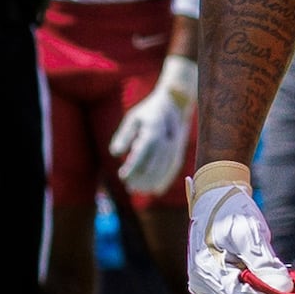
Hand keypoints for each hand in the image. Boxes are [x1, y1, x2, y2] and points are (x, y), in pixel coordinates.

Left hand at [108, 57, 196, 196]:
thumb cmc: (149, 111)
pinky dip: (165, 180)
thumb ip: (124, 136)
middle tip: (128, 187)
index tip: (122, 177)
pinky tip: (156, 190)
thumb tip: (114, 153)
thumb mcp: (133, 118)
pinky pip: (173, 169)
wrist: (176, 103)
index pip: (141, 155)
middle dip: (140, 179)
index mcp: (152, 132)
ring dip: (151, 182)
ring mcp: (174, 147)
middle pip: (153, 166)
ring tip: (138, 190)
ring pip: (163, 170)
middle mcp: (165, 141)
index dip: (132, 168)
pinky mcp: (179, 151)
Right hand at [185, 166, 293, 293]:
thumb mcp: (250, 231)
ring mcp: (202, 290)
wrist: (215, 202)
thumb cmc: (233, 212)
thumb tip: (284, 288)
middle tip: (288, 292)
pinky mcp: (208, 291)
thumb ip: (264, 262)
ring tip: (277, 292)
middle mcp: (200, 284)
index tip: (289, 291)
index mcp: (207, 269)